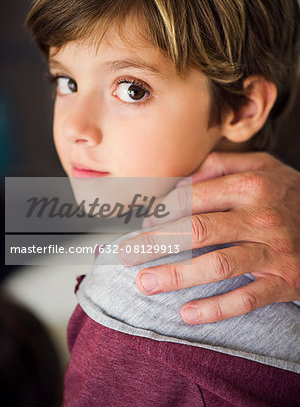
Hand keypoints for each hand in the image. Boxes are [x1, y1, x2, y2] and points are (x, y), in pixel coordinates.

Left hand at [118, 151, 299, 323]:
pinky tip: (188, 314)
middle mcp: (260, 216)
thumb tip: (178, 180)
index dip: (161, 212)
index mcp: (250, 185)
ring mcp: (272, 250)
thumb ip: (220, 166)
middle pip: (197, 230)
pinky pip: (246, 298)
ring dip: (176, 276)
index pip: (192, 198)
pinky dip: (216, 308)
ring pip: (216, 265)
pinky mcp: (284, 280)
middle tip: (126, 255)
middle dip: (155, 244)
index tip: (140, 224)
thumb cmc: (288, 192)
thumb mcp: (261, 165)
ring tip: (145, 284)